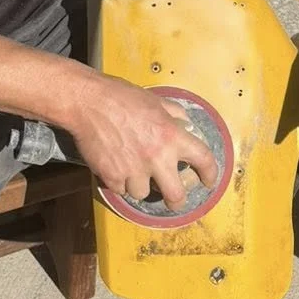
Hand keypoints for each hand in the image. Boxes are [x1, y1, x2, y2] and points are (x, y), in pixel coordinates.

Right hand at [65, 75, 220, 207]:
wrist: (88, 102)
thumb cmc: (122, 97)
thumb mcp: (156, 101)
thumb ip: (175, 115)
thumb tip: (186, 126)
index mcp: (172, 136)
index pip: (203, 160)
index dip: (210, 174)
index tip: (209, 181)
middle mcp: (157, 157)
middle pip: (175, 195)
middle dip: (177, 201)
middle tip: (174, 200)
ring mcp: (134, 170)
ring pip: (142, 193)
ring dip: (139, 185)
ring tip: (132, 171)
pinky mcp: (112, 177)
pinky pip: (120, 189)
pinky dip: (119, 182)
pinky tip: (115, 167)